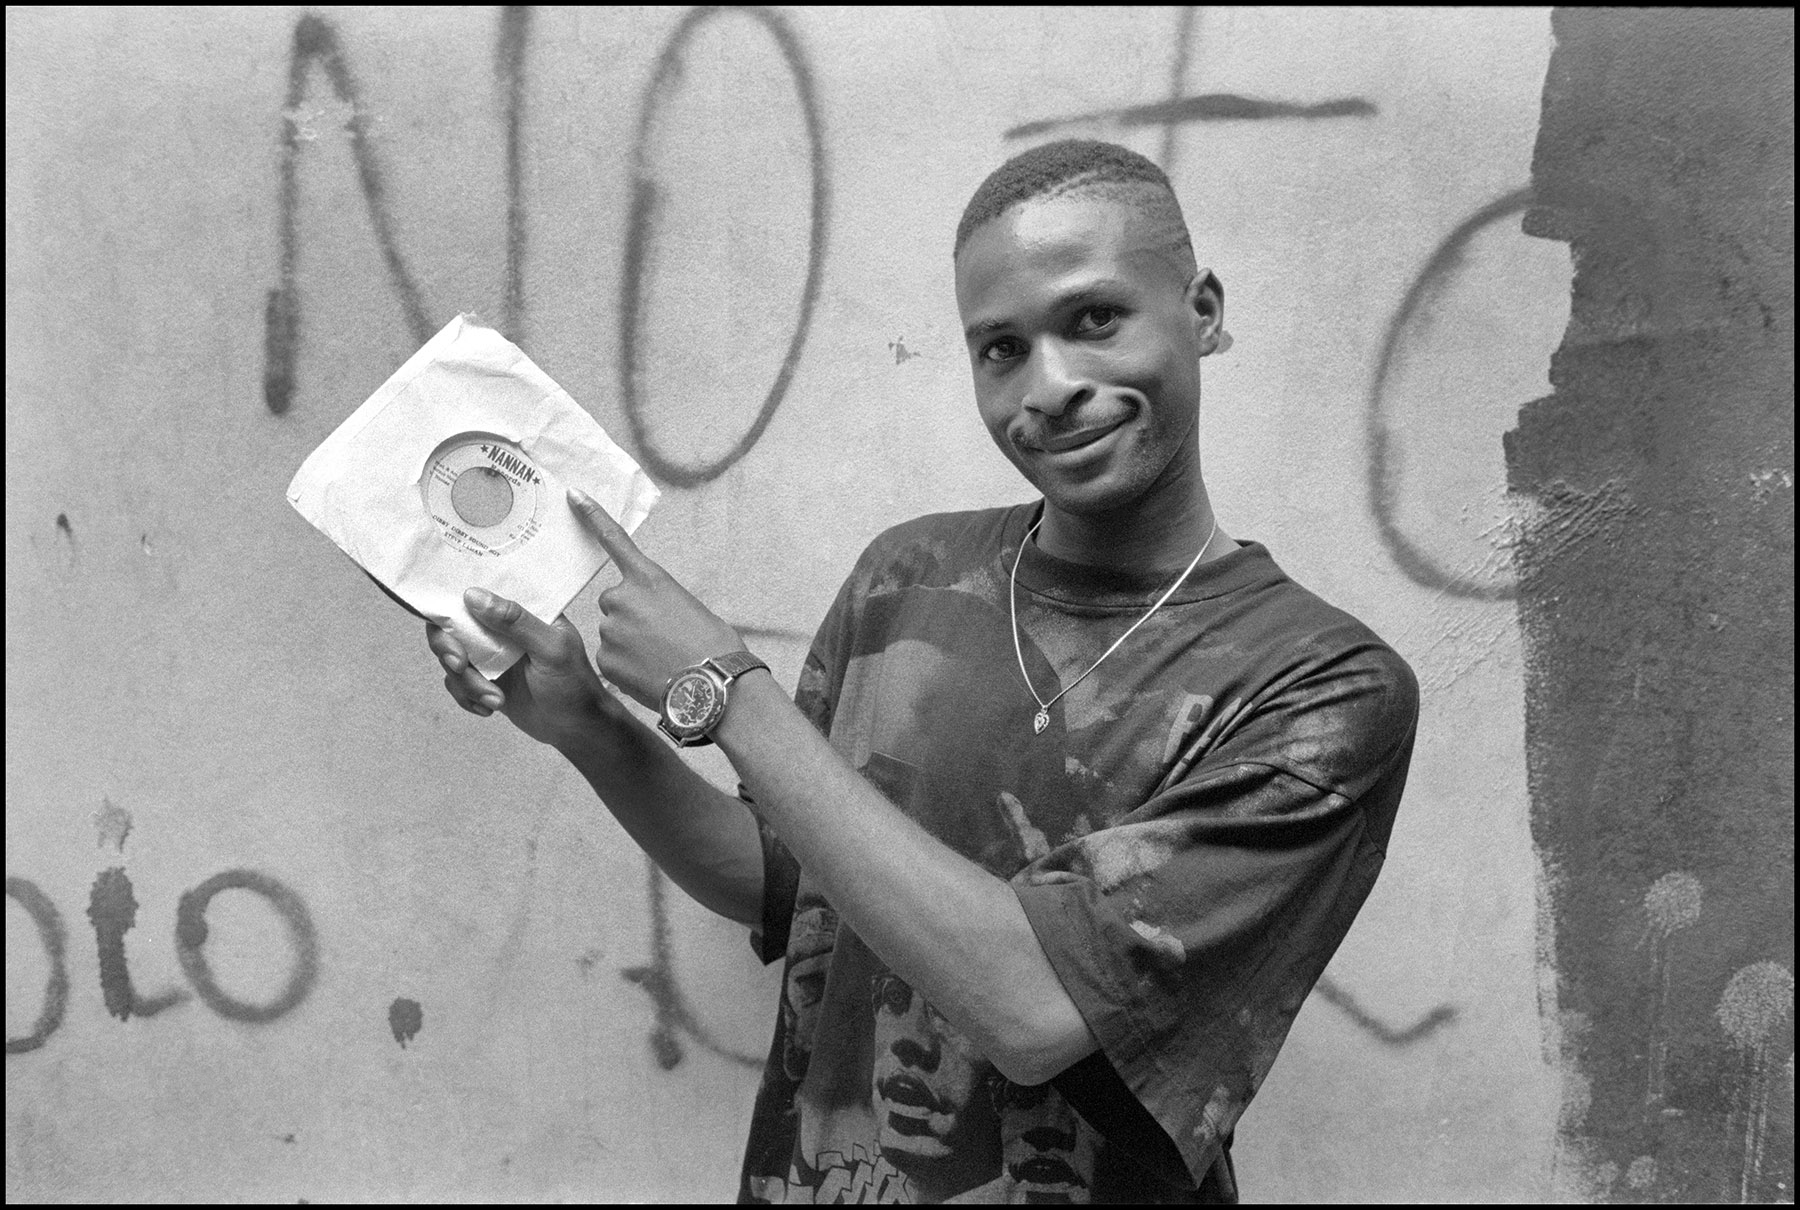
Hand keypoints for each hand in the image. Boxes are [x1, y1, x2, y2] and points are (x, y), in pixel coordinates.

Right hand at [427, 591, 610, 747]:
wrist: (575, 728)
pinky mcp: (484, 680)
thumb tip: (473, 595)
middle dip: (449, 647)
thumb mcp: (551, 649)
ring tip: (496, 700)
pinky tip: (490, 707)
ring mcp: (491, 655)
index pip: (479, 593)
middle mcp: (502, 628)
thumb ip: (516, 622)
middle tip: (460, 665)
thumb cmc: (574, 684)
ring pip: (452, 658)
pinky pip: (456, 683)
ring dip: (466, 682)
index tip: (446, 623)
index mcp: (521, 610)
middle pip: (452, 626)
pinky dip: (467, 697)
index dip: (453, 603)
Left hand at [567, 487, 743, 711]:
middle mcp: (622, 598)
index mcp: (649, 578)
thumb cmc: (713, 646)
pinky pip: (610, 660)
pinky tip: (650, 675)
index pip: (614, 540)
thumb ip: (657, 603)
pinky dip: (626, 668)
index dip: (592, 516)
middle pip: (614, 602)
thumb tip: (646, 620)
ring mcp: (610, 629)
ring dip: (630, 645)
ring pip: (613, 633)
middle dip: (630, 617)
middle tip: (659, 637)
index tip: (573, 495)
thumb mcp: (688, 608)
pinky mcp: (605, 660)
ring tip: (660, 659)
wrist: (712, 685)